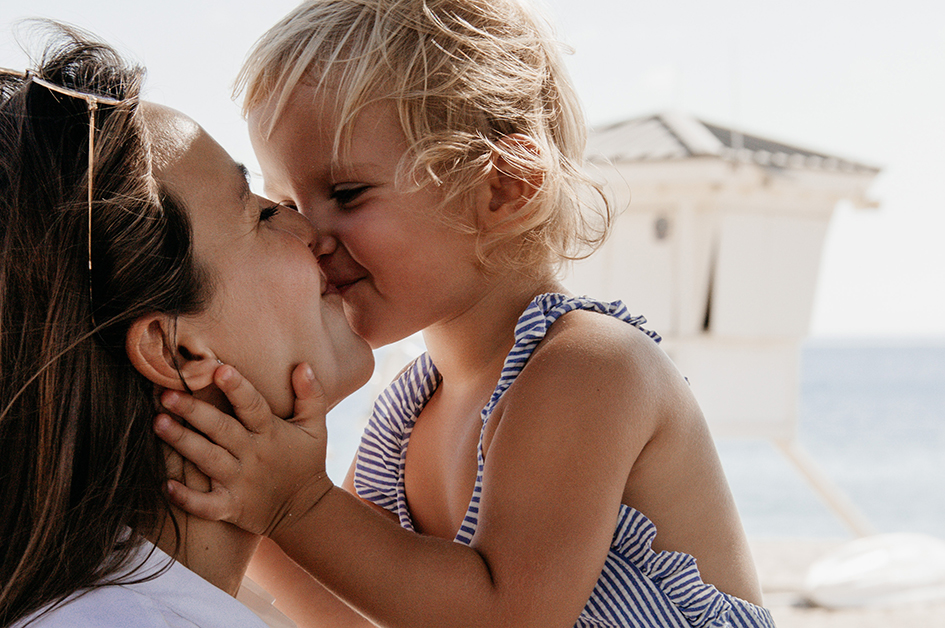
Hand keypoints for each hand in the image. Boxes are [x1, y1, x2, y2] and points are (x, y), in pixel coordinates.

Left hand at [154, 362, 334, 537]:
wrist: (306, 512)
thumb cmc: (306, 462)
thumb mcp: (316, 428)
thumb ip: (311, 395)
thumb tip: (303, 365)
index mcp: (270, 433)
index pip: (254, 406)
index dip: (238, 388)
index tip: (219, 369)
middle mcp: (253, 455)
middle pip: (222, 430)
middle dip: (195, 412)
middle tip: (168, 394)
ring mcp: (240, 482)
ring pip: (208, 460)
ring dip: (183, 442)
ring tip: (158, 423)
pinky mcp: (231, 507)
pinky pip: (206, 505)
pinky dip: (187, 498)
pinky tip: (166, 485)